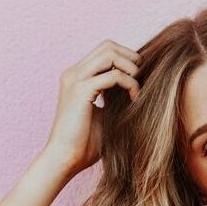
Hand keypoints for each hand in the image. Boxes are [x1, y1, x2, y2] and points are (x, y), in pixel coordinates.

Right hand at [39, 39, 141, 180]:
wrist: (64, 159)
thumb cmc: (84, 144)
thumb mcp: (105, 115)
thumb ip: (115, 98)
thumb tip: (138, 89)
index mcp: (77, 77)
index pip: (105, 52)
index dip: (126, 59)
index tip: (139, 80)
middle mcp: (74, 73)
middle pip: (108, 46)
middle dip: (131, 59)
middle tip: (142, 80)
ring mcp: (75, 79)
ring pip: (110, 53)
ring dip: (130, 68)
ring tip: (138, 89)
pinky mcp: (80, 90)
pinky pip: (113, 75)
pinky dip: (129, 84)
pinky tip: (134, 99)